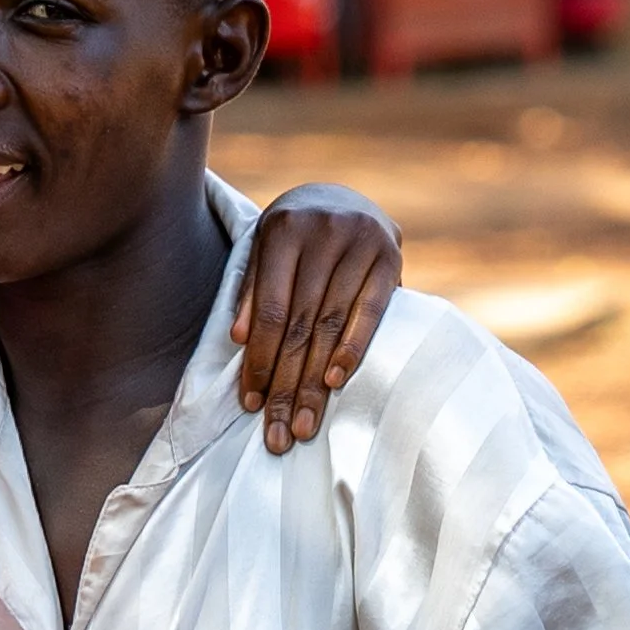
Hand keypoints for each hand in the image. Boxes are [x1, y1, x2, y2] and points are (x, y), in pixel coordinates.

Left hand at [230, 184, 402, 453]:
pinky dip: (353, 349)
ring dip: (317, 381)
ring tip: (305, 423)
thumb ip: (252, 289)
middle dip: (286, 383)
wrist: (342, 198)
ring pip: (332, 325)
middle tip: (278, 432)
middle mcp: (322, 233)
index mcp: (282, 230)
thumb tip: (238, 339)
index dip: (259, 359)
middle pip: (300, 324)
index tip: (250, 403)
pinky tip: (335, 381)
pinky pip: (371, 312)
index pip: (269, 310)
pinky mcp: (391, 256)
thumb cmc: (292, 237)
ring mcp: (360, 242)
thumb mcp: (263, 251)